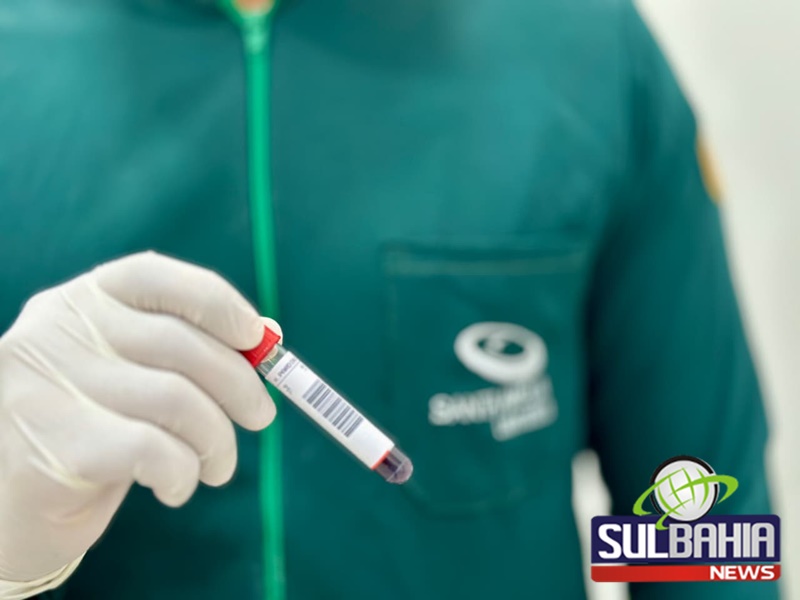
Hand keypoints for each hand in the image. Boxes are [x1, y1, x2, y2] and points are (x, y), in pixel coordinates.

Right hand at [0, 252, 277, 590]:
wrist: (16, 505)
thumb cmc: (95, 426)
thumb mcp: (134, 373)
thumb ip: (188, 349)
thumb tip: (266, 337)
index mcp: (82, 300)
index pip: (155, 277)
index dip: (217, 302)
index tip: (255, 337)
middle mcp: (58, 331)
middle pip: (179, 344)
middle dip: (239, 386)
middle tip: (260, 417)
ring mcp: (49, 386)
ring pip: (177, 401)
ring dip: (217, 440)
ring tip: (218, 465)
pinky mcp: (54, 445)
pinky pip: (155, 450)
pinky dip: (184, 473)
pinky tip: (177, 487)